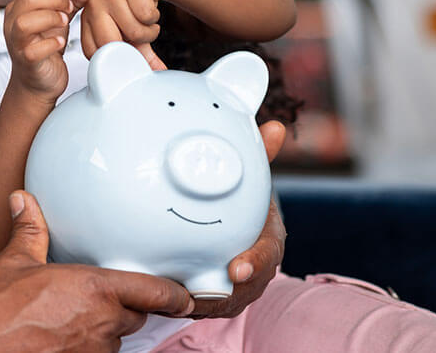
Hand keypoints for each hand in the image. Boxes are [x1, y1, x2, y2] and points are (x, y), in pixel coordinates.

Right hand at [0, 191, 194, 350]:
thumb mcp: (14, 262)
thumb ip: (28, 230)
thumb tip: (23, 200)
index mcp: (95, 289)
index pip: (153, 292)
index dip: (175, 295)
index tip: (185, 295)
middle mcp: (102, 322)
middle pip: (136, 316)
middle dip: (128, 308)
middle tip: (112, 299)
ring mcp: (93, 350)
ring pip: (116, 339)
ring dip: (107, 329)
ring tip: (81, 318)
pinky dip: (89, 347)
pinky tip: (67, 337)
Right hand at [3, 0, 90, 99]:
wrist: (39, 82)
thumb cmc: (46, 48)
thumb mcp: (58, 20)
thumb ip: (69, 3)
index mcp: (19, 7)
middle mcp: (12, 22)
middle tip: (72, 7)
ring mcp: (16, 42)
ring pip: (24, 22)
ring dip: (49, 18)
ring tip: (66, 21)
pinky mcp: (25, 61)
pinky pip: (32, 50)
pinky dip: (50, 44)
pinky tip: (61, 42)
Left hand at [79, 0, 173, 69]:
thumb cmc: (135, 1)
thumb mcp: (132, 29)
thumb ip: (139, 53)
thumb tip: (155, 74)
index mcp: (88, 19)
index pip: (93, 53)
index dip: (114, 60)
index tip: (129, 55)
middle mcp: (94, 6)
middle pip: (111, 45)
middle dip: (133, 47)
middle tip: (141, 37)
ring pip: (133, 31)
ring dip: (149, 31)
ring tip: (148, 21)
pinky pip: (146, 16)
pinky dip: (155, 18)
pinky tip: (152, 10)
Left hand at [189, 121, 286, 317]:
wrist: (236, 227)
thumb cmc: (243, 204)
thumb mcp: (251, 179)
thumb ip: (259, 155)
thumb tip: (276, 127)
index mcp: (268, 240)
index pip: (267, 254)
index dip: (255, 263)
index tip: (238, 269)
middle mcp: (255, 269)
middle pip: (244, 289)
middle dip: (222, 294)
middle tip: (195, 292)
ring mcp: (237, 289)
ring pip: (220, 304)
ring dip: (198, 303)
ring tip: (174, 297)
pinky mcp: (215, 300)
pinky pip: (199, 306)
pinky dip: (182, 304)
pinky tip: (160, 298)